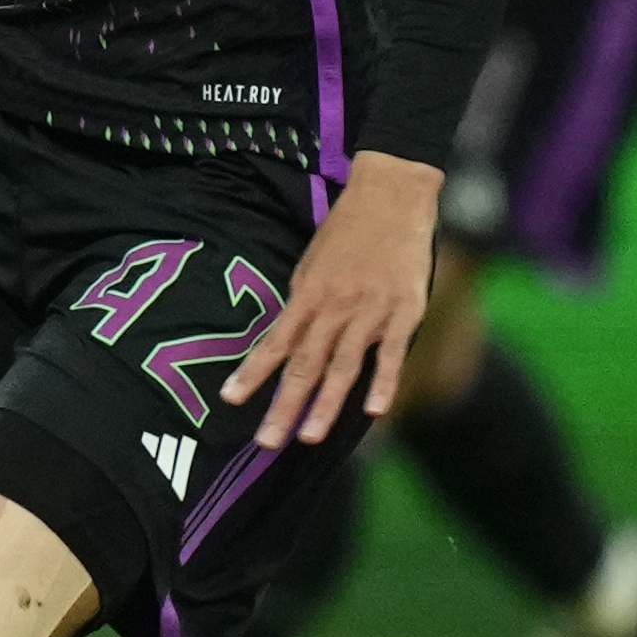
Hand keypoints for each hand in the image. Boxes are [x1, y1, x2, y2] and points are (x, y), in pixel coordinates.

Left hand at [220, 153, 438, 450]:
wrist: (391, 196)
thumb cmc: (348, 230)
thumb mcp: (311, 263)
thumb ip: (303, 302)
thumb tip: (286, 337)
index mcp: (307, 296)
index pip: (275, 343)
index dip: (253, 373)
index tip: (231, 399)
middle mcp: (334, 307)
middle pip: (305, 364)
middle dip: (285, 405)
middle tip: (266, 441)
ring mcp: (370, 311)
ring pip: (343, 366)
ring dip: (326, 404)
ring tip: (309, 437)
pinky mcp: (405, 311)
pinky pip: (392, 353)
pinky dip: (384, 382)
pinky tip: (374, 412)